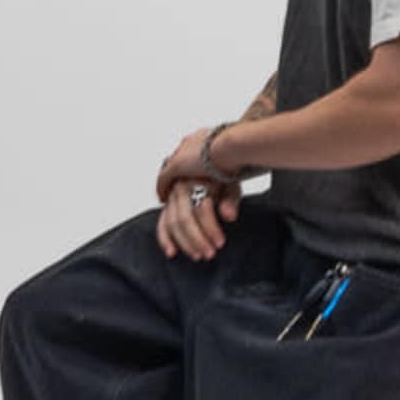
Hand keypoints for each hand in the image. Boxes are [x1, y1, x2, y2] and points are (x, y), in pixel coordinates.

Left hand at [154, 128, 241, 262]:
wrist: (235, 142)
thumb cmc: (230, 162)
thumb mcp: (227, 185)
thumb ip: (225, 201)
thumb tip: (228, 217)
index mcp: (177, 186)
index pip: (164, 217)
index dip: (166, 237)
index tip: (171, 254)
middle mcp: (177, 186)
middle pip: (174, 222)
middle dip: (187, 243)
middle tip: (200, 257)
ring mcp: (186, 184)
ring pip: (185, 221)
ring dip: (198, 240)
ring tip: (210, 252)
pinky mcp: (200, 184)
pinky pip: (202, 213)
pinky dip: (210, 230)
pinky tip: (219, 240)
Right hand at [155, 174, 239, 261]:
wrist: (207, 162)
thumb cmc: (221, 175)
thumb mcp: (230, 184)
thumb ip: (230, 200)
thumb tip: (228, 216)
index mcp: (195, 181)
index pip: (201, 209)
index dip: (210, 228)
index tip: (220, 242)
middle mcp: (179, 189)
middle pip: (184, 218)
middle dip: (197, 239)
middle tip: (209, 254)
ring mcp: (171, 197)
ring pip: (172, 223)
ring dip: (184, 243)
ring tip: (198, 255)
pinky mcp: (167, 206)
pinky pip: (162, 223)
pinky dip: (165, 239)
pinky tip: (171, 252)